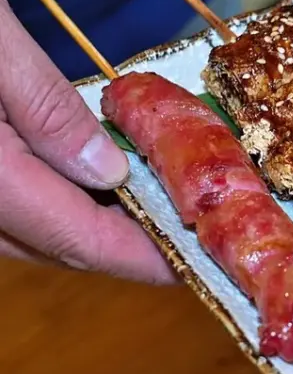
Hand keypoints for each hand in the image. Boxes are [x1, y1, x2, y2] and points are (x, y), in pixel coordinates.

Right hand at [0, 0, 174, 283]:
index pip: (75, 238)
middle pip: (53, 248)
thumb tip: (109, 173)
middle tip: (184, 233)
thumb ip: (47, 110)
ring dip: (89, 231)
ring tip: (150, 210)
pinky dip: (55, 210)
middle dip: (123, 248)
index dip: (141, 258)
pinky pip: (8, 215)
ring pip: (27, 237)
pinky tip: (91, 186)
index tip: (193, 263)